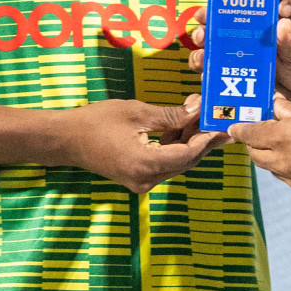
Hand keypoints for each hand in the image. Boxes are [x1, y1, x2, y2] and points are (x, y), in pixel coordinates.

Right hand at [62, 97, 226, 192]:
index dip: (207, 138)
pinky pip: (165, 164)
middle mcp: (146, 180)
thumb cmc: (98, 122)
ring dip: (190, 143)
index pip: (188, 154)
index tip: (222, 123)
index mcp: (146, 164)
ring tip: (202, 118)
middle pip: (186, 162)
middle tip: (219, 119)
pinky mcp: (138, 178)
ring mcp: (142, 182)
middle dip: (203, 140)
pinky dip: (175, 148)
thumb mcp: (137, 112)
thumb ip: (170, 115)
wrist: (67, 139)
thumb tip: (198, 108)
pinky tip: (182, 128)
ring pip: (177, 164)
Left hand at [228, 97, 290, 193]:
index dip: (240, 130)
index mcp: (282, 138)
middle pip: (256, 156)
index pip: (250, 135)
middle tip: (257, 134)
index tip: (234, 127)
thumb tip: (276, 106)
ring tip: (281, 144)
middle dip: (253, 144)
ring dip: (271, 157)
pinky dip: (289, 167)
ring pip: (272, 169)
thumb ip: (289, 110)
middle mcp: (285, 162)